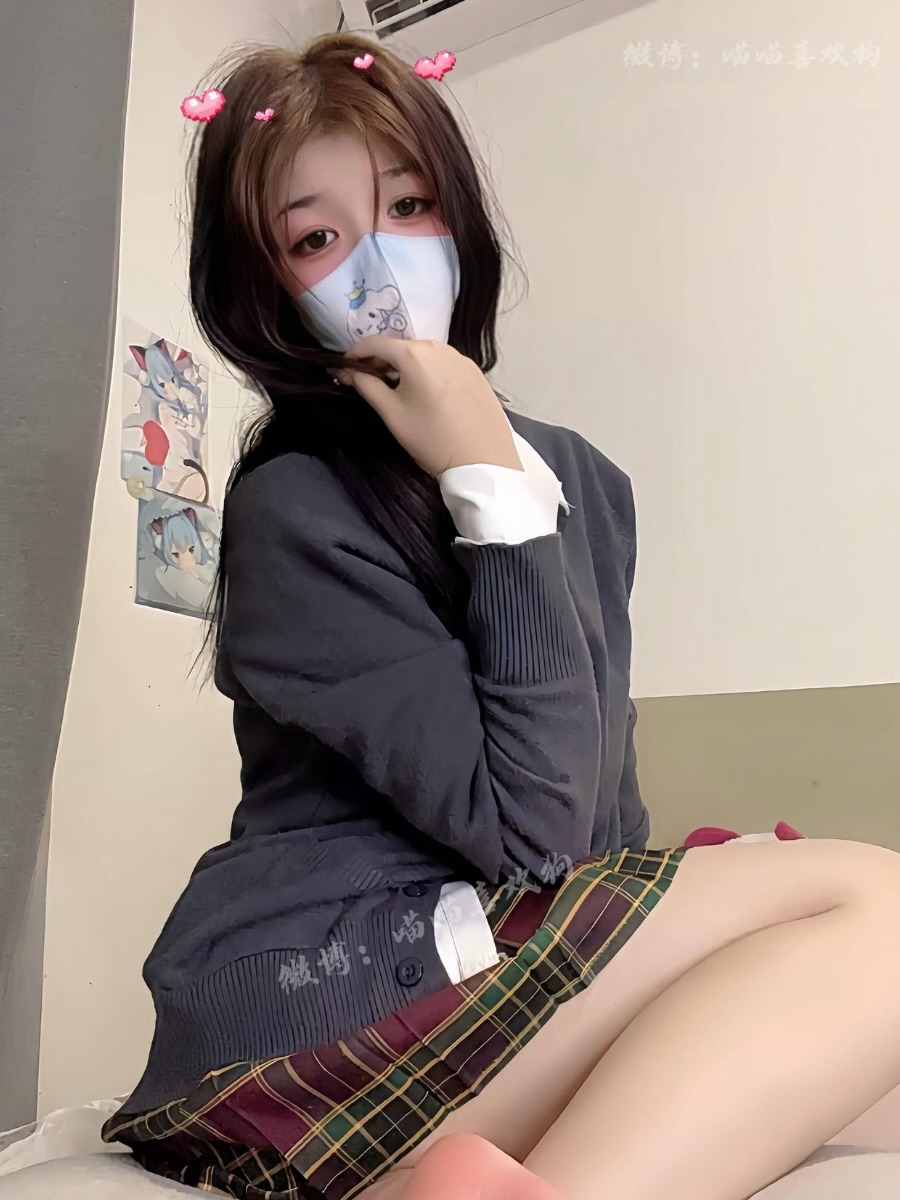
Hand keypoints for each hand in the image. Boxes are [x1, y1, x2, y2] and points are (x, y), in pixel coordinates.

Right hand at [335, 337, 522, 477]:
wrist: (483, 460)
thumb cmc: (432, 439)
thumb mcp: (392, 414)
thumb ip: (367, 387)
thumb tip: (347, 372)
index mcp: (414, 354)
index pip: (375, 343)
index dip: (355, 353)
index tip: (345, 366)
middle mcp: (439, 347)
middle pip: (401, 346)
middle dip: (380, 359)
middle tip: (368, 379)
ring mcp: (460, 357)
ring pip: (423, 353)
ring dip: (405, 364)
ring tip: (396, 386)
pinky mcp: (475, 371)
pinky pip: (443, 362)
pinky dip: (428, 370)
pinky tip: (426, 392)